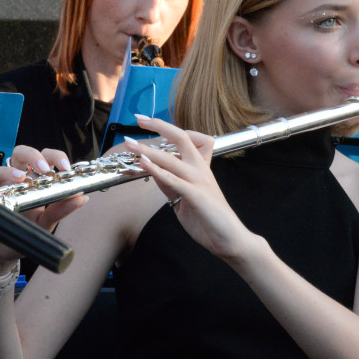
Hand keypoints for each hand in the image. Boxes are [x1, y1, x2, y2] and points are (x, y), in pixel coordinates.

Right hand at [0, 145, 81, 277]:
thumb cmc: (23, 237)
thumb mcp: (44, 226)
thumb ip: (60, 211)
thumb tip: (82, 198)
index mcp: (36, 183)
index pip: (46, 159)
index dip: (55, 157)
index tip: (65, 167)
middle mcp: (18, 181)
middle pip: (23, 154)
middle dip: (33, 155)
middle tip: (43, 168)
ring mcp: (0, 188)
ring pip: (2, 167)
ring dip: (11, 171)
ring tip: (20, 179)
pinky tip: (0, 193)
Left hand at [125, 116, 258, 260]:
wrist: (229, 239)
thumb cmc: (208, 218)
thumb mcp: (184, 197)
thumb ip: (170, 183)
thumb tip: (152, 170)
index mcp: (201, 167)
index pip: (186, 138)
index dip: (167, 129)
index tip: (148, 123)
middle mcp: (201, 169)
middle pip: (181, 137)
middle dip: (158, 126)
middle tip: (139, 119)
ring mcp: (199, 181)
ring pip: (172, 158)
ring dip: (148, 150)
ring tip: (130, 144)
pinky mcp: (196, 196)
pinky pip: (174, 180)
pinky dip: (157, 170)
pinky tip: (144, 164)